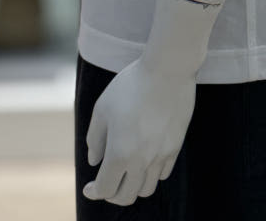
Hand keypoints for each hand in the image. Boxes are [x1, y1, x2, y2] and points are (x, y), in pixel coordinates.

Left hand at [83, 54, 196, 205]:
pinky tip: (144, 160)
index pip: (106, 189)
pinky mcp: (176, 147)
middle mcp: (142, 160)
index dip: (94, 192)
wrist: (167, 70)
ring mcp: (161, 155)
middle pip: (126, 196)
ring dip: (133, 186)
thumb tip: (94, 161)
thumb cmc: (131, 85)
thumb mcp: (103, 107)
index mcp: (120, 152)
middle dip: (112, 193)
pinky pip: (162, 174)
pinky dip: (150, 174)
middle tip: (106, 182)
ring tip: (126, 172)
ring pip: (146, 189)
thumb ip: (95, 138)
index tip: (89, 187)